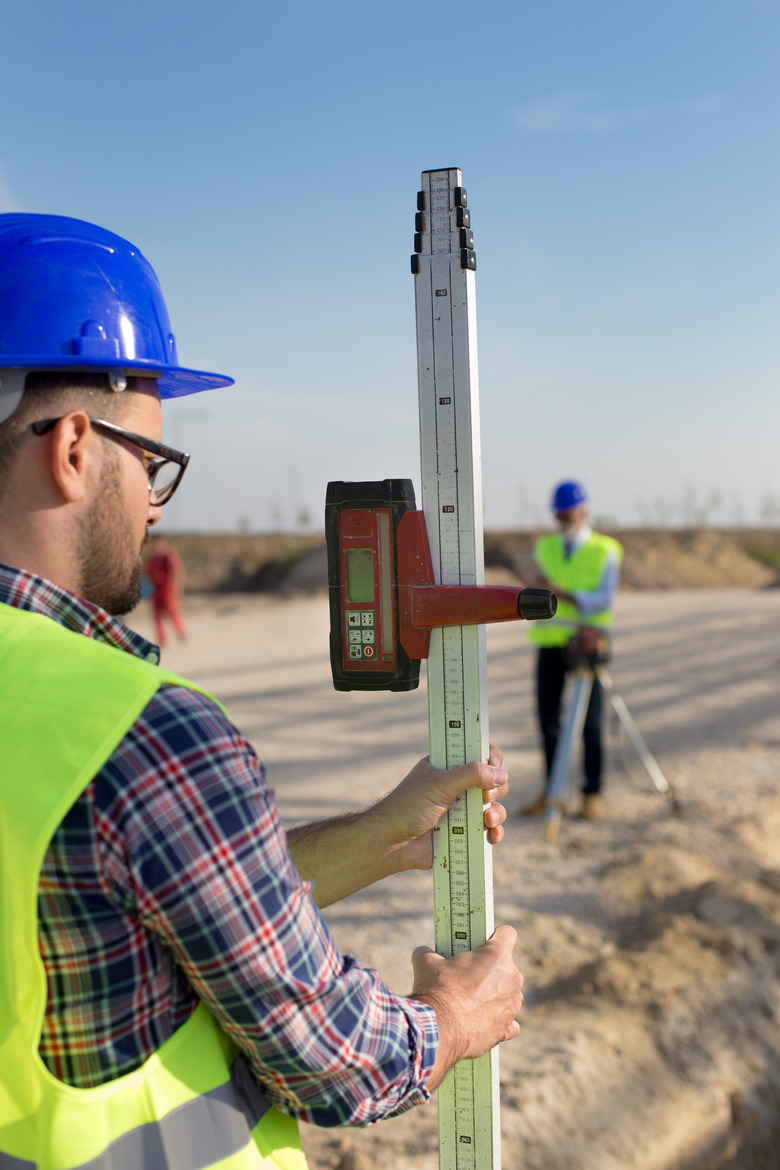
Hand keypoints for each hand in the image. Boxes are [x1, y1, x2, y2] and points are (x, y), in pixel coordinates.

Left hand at [369, 744, 508, 872]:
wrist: (391, 843)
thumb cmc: (408, 807)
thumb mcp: (439, 784)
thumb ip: (471, 775)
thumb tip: (502, 774)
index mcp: (447, 767)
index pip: (477, 754)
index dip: (491, 758)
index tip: (495, 765)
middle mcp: (456, 787)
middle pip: (491, 781)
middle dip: (496, 789)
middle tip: (486, 797)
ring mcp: (461, 810)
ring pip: (493, 807)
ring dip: (497, 813)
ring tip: (487, 820)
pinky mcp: (463, 832)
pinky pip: (488, 830)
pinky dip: (495, 832)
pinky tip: (492, 836)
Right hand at [410, 925, 523, 1086]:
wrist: (438, 1030)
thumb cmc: (436, 990)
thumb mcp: (426, 963)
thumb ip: (429, 953)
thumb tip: (422, 952)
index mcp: (496, 955)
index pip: (508, 933)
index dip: (496, 935)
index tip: (484, 941)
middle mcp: (512, 978)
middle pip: (507, 966)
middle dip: (491, 968)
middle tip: (470, 973)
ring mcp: (512, 1004)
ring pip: (510, 993)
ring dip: (498, 994)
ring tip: (474, 999)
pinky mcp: (507, 1028)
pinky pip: (510, 1022)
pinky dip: (499, 1021)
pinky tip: (483, 1020)